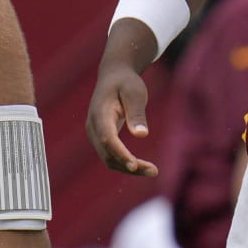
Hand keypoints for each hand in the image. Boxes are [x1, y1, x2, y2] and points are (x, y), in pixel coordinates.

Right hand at [86, 53, 158, 176]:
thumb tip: (141, 135)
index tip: (135, 165)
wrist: (113, 76)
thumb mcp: (135, 92)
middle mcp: (93, 126)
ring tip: (152, 171)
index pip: (107, 138)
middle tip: (154, 171)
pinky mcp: (101, 138)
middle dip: (128, 166)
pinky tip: (142, 166)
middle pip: (107, 154)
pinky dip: (126, 163)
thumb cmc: (125, 82)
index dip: (120, 153)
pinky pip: (111, 156)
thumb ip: (136, 113)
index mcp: (99, 113)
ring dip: (128, 168)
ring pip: (108, 159)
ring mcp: (95, 134)